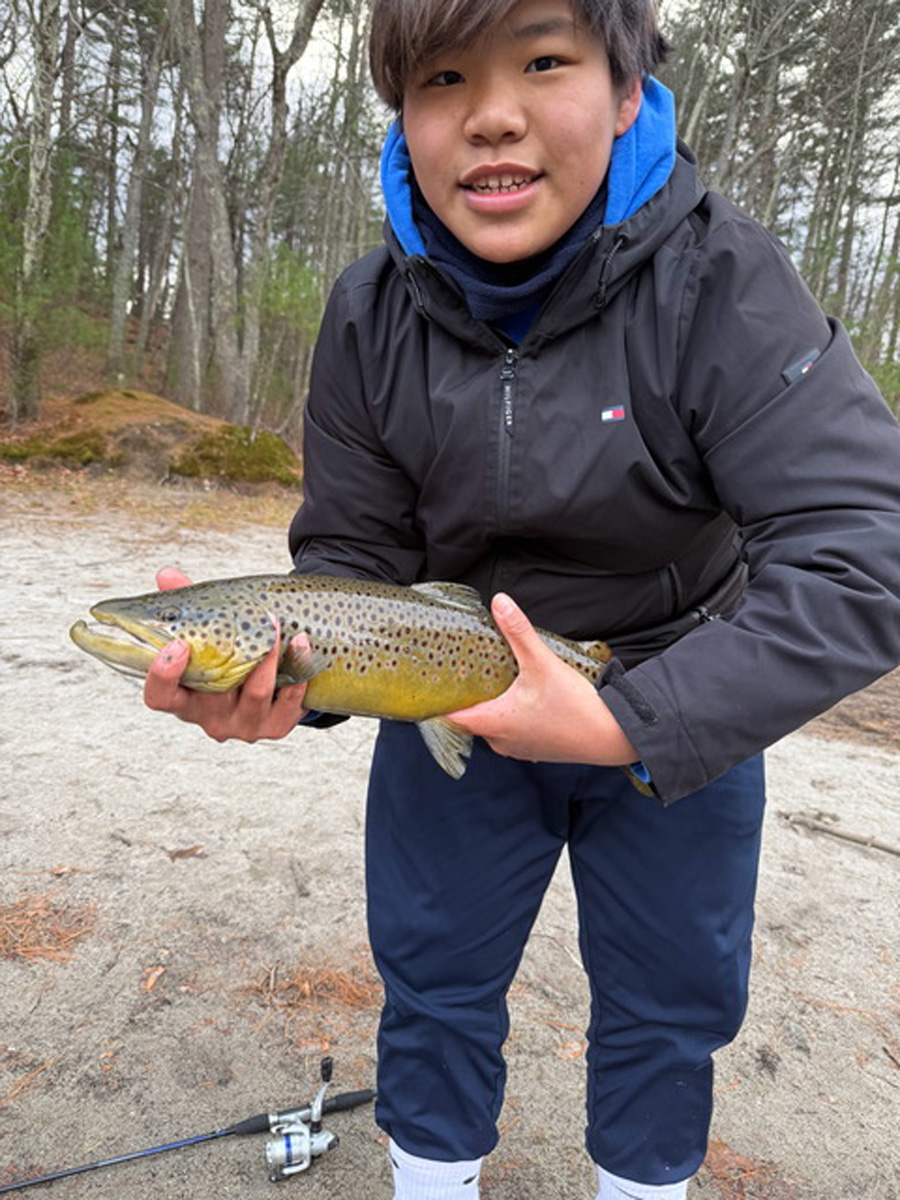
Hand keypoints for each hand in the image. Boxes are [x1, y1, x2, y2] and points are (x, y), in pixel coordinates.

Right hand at [143, 568, 309, 741]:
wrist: (274, 685)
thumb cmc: (230, 656)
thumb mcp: (207, 633)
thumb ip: (186, 605)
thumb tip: (166, 575)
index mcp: (185, 698)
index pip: (160, 697)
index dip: (163, 676)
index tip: (179, 644)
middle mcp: (211, 718)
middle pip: (213, 695)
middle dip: (231, 655)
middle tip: (248, 619)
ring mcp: (245, 725)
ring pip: (255, 694)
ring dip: (268, 658)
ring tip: (276, 625)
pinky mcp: (276, 726)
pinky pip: (289, 700)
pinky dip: (297, 669)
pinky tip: (301, 642)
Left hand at [447, 593, 637, 766]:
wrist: (611, 736)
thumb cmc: (575, 706)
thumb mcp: (542, 663)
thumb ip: (518, 632)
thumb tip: (500, 602)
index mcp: (494, 723)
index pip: (451, 718)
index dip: (439, 702)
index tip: (433, 686)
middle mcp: (501, 741)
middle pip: (470, 721)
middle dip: (467, 700)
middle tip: (463, 675)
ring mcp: (519, 749)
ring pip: (492, 728)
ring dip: (491, 709)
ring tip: (490, 685)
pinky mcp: (536, 750)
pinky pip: (511, 734)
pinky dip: (510, 718)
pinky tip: (520, 700)